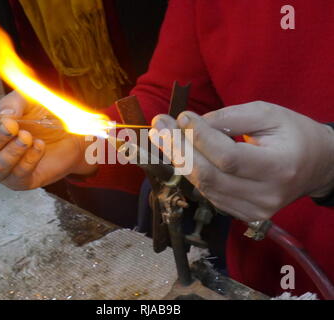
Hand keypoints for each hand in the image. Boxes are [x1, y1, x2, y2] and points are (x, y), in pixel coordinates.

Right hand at [0, 91, 94, 189]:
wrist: (72, 136)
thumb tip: (3, 115)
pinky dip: (29, 160)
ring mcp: (5, 169)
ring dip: (11, 152)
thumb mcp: (31, 101)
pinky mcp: (22, 181)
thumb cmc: (46, 117)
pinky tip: (40, 146)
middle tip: (13, 126)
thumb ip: (15, 102)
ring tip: (28, 138)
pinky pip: (18, 176)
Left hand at [149, 101, 333, 221]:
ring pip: (204, 187)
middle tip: (158, 125)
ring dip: (178, 160)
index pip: (229, 157)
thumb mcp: (269, 114)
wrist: (315, 166)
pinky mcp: (243, 214)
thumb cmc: (294, 134)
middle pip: (209, 177)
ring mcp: (253, 210)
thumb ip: (230, 117)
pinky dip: (191, 173)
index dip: (200, 137)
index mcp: (279, 167)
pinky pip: (209, 194)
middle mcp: (265, 195)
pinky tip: (179, 153)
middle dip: (178, 149)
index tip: (181, 116)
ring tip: (161, 136)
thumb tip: (192, 124)